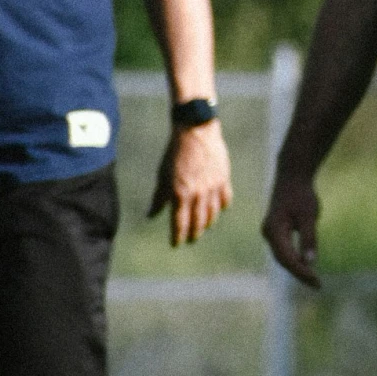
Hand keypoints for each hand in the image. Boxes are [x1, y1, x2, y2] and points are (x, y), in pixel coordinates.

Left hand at [149, 121, 232, 247]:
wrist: (196, 131)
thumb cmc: (175, 152)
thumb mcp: (163, 175)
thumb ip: (159, 197)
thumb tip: (151, 214)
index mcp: (180, 194)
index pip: (179, 223)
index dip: (178, 236)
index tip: (176, 244)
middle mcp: (198, 194)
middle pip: (198, 222)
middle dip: (194, 233)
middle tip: (192, 239)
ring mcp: (213, 187)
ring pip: (213, 214)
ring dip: (208, 223)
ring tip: (204, 227)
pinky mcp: (224, 179)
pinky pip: (225, 199)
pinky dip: (222, 207)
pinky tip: (219, 210)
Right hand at [262, 167, 322, 288]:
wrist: (292, 177)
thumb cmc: (302, 194)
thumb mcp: (309, 215)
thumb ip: (308, 238)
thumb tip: (310, 262)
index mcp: (274, 229)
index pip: (287, 258)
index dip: (301, 271)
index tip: (316, 281)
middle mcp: (268, 233)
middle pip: (283, 260)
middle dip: (299, 273)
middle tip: (317, 285)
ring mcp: (270, 233)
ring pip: (282, 257)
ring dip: (297, 268)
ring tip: (314, 280)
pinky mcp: (276, 232)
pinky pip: (284, 250)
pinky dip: (295, 259)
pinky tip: (307, 266)